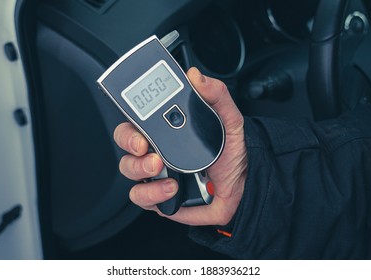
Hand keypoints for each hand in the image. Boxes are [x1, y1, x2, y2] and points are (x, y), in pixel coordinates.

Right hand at [114, 67, 246, 225]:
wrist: (244, 185)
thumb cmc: (232, 154)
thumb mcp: (229, 120)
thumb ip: (216, 96)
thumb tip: (197, 77)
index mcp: (168, 129)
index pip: (138, 119)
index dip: (131, 118)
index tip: (139, 120)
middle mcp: (157, 150)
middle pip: (126, 141)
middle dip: (129, 141)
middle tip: (144, 145)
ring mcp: (156, 174)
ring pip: (128, 168)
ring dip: (139, 167)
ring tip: (159, 166)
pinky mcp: (160, 197)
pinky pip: (142, 196)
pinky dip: (151, 192)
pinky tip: (171, 187)